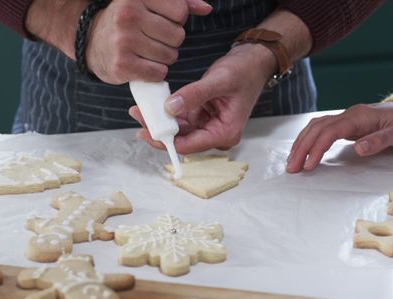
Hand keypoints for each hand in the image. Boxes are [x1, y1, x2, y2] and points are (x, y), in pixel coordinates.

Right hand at [87, 0, 211, 83]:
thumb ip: (180, 2)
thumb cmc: (128, 21)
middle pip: (178, 35)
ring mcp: (124, 40)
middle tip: (152, 39)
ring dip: (164, 58)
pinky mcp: (122, 65)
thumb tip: (206, 8)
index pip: (180, 11)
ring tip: (146, 51)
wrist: (91, 42)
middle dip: (171, 41)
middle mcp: (128, 15)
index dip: (176, 20)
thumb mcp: (149, 3)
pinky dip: (155, 73)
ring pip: (170, 56)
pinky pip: (159, 73)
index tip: (160, 21)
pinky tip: (142, 64)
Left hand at [128, 43, 276, 153]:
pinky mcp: (202, 117)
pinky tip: (153, 105)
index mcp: (225, 133)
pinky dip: (167, 113)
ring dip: (160, 122)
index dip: (168, 141)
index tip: (148, 132)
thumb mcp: (219, 81)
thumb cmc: (244, 72)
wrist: (253, 61)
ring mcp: (208, 126)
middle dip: (159, 131)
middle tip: (138, 116)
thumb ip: (194, 95)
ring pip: (179, 131)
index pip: (192, 145)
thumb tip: (170, 107)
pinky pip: (181, 119)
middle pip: (182, 140)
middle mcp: (216, 134)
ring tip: (140, 110)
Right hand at [286, 102, 392, 172]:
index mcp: (359, 116)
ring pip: (316, 128)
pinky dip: (309, 140)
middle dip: (302, 148)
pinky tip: (304, 150)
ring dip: (302, 143)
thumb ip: (380, 140)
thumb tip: (358, 148)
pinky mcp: (347, 125)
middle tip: (292, 168)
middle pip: (317, 129)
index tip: (309, 166)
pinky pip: (322, 130)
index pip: (330, 131)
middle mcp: (349, 115)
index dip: (316, 148)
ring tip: (292, 161)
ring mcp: (347, 119)